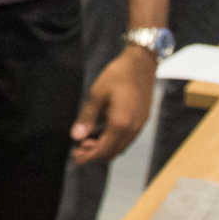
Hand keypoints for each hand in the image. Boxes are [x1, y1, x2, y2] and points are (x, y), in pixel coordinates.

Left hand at [71, 47, 156, 163]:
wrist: (141, 63)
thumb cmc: (117, 75)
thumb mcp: (97, 94)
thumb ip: (87, 117)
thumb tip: (75, 136)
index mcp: (120, 124)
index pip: (103, 150)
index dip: (88, 156)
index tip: (75, 157)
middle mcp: (133, 128)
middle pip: (113, 152)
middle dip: (95, 154)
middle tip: (79, 148)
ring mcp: (140, 125)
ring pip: (122, 147)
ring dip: (106, 148)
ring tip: (89, 140)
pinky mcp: (143, 119)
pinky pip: (128, 138)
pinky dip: (115, 141)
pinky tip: (104, 132)